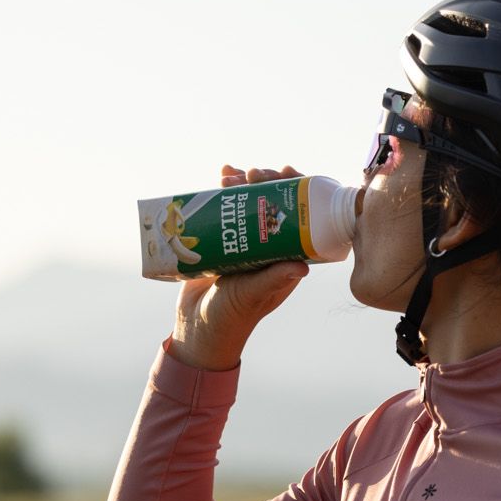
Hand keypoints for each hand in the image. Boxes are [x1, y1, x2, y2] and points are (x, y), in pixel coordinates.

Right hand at [166, 166, 309, 371]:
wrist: (197, 327)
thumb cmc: (232, 317)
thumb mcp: (254, 295)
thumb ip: (275, 280)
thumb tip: (303, 267)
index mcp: (286, 255)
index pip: (300, 216)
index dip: (298, 191)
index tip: (287, 173)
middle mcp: (269, 244)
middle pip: (273, 202)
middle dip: (265, 181)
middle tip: (253, 173)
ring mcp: (244, 239)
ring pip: (248, 201)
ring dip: (242, 182)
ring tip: (230, 174)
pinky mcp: (220, 238)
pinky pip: (225, 208)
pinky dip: (222, 190)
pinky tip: (220, 173)